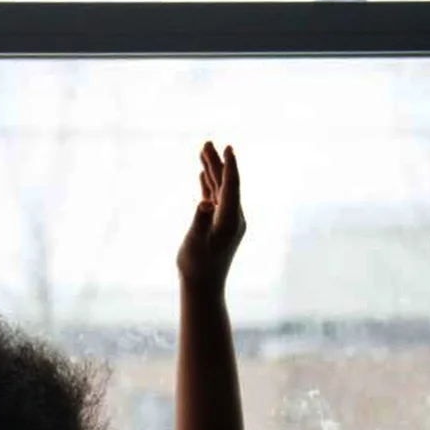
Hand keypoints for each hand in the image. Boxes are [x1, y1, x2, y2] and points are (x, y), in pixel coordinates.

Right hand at [176, 142, 245, 291]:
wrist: (203, 286)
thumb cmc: (197, 266)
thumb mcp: (196, 243)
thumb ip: (200, 221)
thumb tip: (204, 203)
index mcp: (231, 219)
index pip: (231, 187)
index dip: (229, 166)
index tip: (227, 148)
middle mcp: (233, 218)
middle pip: (226, 184)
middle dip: (217, 163)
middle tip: (208, 142)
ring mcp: (227, 221)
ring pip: (220, 190)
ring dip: (212, 171)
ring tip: (203, 151)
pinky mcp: (219, 226)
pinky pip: (216, 199)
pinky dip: (209, 185)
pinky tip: (202, 176)